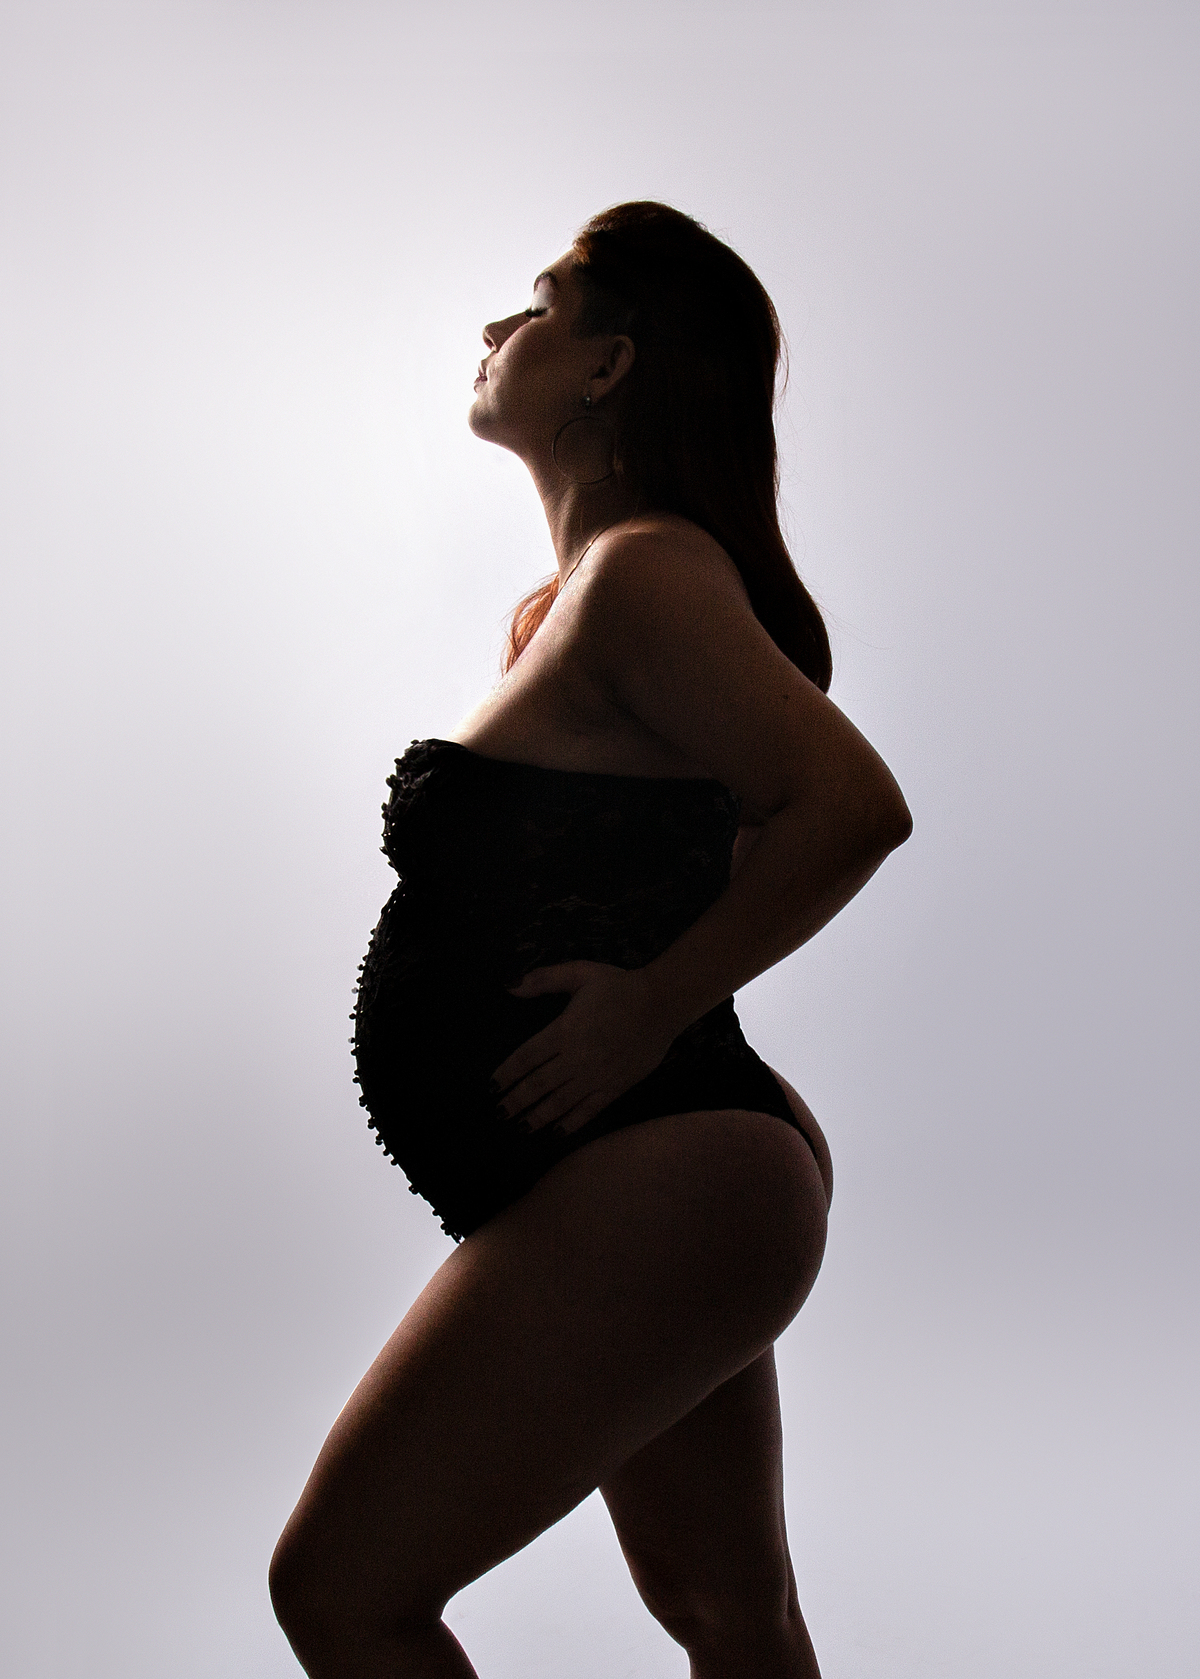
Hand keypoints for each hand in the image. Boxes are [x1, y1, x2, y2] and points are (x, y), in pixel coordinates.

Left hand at [491, 961, 676, 1134]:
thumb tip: (510, 986)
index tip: (492, 1086)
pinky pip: (589, 1110)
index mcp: (564, 1031)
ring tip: (520, 1127)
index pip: (526, 1057)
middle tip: (499, 1114)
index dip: (506, 1074)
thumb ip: (543, 979)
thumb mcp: (580, 972)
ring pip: (559, 1102)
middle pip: (537, 1085)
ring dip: (537, 1117)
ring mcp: (596, 1076)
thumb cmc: (619, 986)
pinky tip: (557, 1132)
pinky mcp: (615, 1087)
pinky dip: (571, 1123)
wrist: (663, 1003)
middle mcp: (576, 1058)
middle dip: (515, 1101)